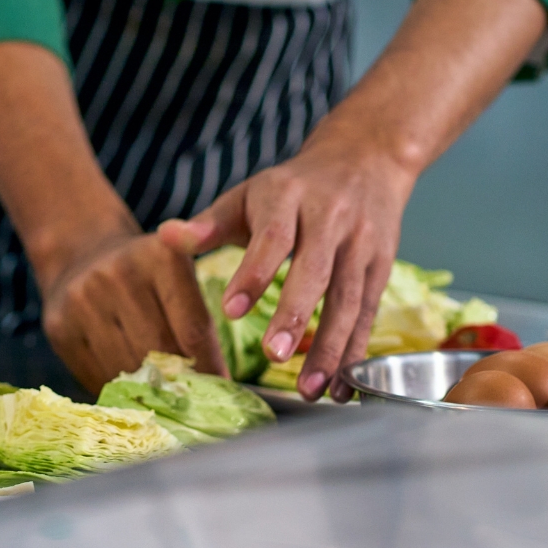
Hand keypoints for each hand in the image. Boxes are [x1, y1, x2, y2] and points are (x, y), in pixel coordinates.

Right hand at [37, 230, 225, 392]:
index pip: (193, 329)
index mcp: (160, 256)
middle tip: (194, 399)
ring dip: (149, 390)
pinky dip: (117, 389)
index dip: (209, 367)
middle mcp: (118, 274)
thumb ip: (193, 318)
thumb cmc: (142, 272)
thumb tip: (215, 384)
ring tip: (162, 396)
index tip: (222, 389)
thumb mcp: (175, 274)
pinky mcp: (59, 325)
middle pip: (159, 351)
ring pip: (127, 367)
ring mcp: (83, 299)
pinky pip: (95, 374)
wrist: (80, 252)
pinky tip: (129, 387)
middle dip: (180, 381)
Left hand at [161, 144, 415, 402]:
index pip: (273, 237)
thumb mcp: (249, 194)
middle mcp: (330, 218)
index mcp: (289, 197)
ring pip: (348, 299)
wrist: (365, 158)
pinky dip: (355, 352)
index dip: (254, 273)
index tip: (231, 311)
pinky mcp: (382, 267)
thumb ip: (209, 223)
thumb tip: (165, 236)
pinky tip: (341, 388)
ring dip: (330, 347)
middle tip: (273, 355)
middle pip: (315, 270)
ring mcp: (361, 244)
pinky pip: (369, 314)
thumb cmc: (294, 187)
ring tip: (309, 389)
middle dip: (295, 314)